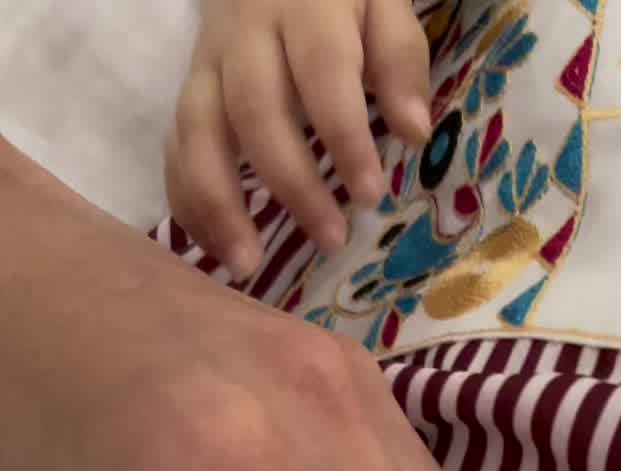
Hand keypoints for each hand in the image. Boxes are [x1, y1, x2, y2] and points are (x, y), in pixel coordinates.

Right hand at [168, 0, 431, 275]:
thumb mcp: (383, 7)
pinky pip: (173, 147)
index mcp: (305, 7)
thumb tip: (415, 131)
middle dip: (291, 183)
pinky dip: (187, 200)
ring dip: (217, 203)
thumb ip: (400, 60)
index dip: (343, 136)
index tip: (370, 196)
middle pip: (255, 110)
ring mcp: (206, 66)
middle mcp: (244, 37)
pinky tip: (213, 248)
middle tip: (330, 241)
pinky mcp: (186, 94)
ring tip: (246, 264)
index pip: (321, 71)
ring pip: (197, 131)